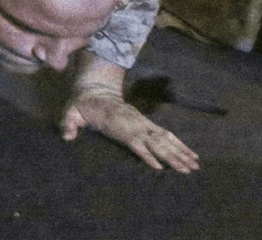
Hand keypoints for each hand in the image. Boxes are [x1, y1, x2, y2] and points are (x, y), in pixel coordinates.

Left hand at [61, 91, 200, 173]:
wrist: (93, 90)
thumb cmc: (82, 106)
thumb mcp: (71, 113)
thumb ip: (69, 124)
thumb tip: (66, 137)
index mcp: (118, 125)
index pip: (135, 141)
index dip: (146, 154)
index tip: (159, 167)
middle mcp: (134, 124)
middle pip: (156, 142)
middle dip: (173, 156)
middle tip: (188, 170)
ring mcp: (142, 123)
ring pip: (165, 139)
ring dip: (180, 152)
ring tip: (195, 165)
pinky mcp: (146, 123)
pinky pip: (165, 134)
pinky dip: (179, 144)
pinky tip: (190, 153)